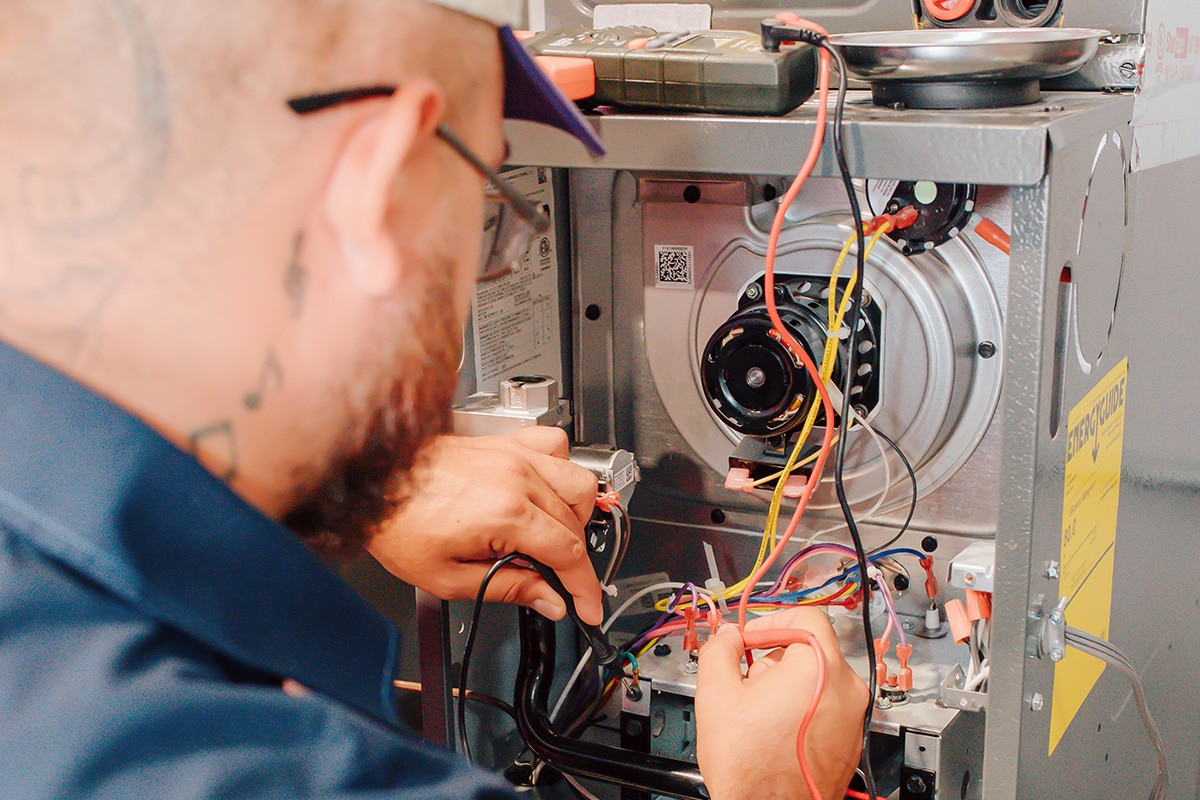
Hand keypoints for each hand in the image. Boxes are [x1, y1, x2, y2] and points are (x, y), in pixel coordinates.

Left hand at [367, 427, 603, 624]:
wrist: (373, 481)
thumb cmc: (399, 523)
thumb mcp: (448, 578)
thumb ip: (509, 589)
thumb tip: (549, 600)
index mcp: (506, 513)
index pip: (569, 554)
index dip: (584, 588)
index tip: (587, 606)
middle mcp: (517, 478)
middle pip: (577, 523)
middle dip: (575, 560)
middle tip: (555, 581)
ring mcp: (514, 455)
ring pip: (579, 482)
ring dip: (577, 515)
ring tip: (554, 536)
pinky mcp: (505, 443)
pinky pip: (555, 446)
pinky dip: (561, 470)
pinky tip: (546, 490)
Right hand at [695, 607, 868, 799]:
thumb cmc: (750, 765)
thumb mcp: (716, 693)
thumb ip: (720, 649)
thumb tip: (728, 636)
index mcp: (819, 667)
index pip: (805, 616)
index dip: (771, 621)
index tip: (751, 639)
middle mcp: (846, 688)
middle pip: (812, 647)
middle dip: (776, 656)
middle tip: (749, 678)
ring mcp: (852, 716)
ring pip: (819, 677)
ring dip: (788, 682)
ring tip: (759, 710)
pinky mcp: (849, 738)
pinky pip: (827, 704)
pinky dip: (802, 706)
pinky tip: (775, 727)